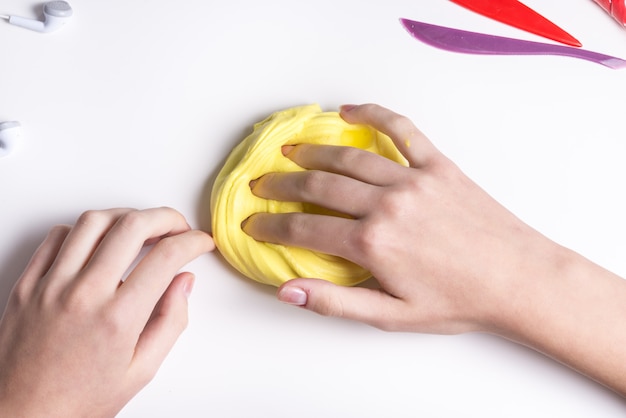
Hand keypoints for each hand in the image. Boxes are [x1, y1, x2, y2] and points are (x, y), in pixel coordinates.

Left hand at [0, 207, 213, 416]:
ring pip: (93, 222)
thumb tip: (183, 283)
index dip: (193, 242)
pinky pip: (56, 237)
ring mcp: (51, 285)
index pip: (166, 256)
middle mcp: (84, 294)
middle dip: (166, 217)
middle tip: (177, 227)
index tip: (199, 243)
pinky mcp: (27, 284)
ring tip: (141, 228)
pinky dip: (84, 230)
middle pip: (133, 226)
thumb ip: (170, 322)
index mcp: (119, 318)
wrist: (21, 416)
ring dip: (126, 216)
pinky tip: (98, 242)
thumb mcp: (141, 370)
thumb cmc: (78, 400)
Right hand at [243, 103, 551, 333]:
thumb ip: (335, 302)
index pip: (304, 228)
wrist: (518, 279)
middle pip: (318, 187)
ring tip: (289, 152)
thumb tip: (287, 291)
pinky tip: (350, 111)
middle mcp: (387, 204)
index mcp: (372, 243)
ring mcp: (412, 180)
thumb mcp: (392, 315)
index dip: (272, 225)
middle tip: (261, 184)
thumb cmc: (458, 301)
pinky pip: (401, 130)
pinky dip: (374, 115)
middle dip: (282, 185)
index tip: (253, 221)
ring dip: (313, 153)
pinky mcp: (437, 165)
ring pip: (349, 158)